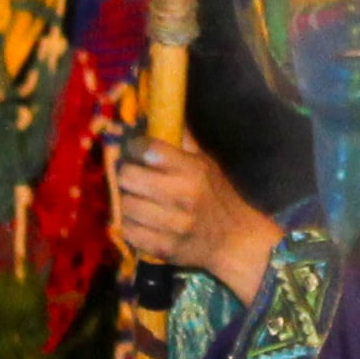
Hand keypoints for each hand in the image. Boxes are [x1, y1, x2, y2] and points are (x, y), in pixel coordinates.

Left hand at [109, 133, 282, 299]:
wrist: (235, 240)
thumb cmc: (218, 196)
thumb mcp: (207, 163)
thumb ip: (183, 139)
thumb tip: (164, 110)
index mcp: (192, 170)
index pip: (147, 149)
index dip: (134, 146)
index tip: (135, 149)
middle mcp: (182, 195)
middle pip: (127, 176)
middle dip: (126, 174)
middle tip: (132, 176)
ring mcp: (172, 224)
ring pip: (124, 205)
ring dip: (126, 201)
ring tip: (136, 199)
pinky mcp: (163, 248)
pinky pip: (128, 231)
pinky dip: (129, 225)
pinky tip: (139, 221)